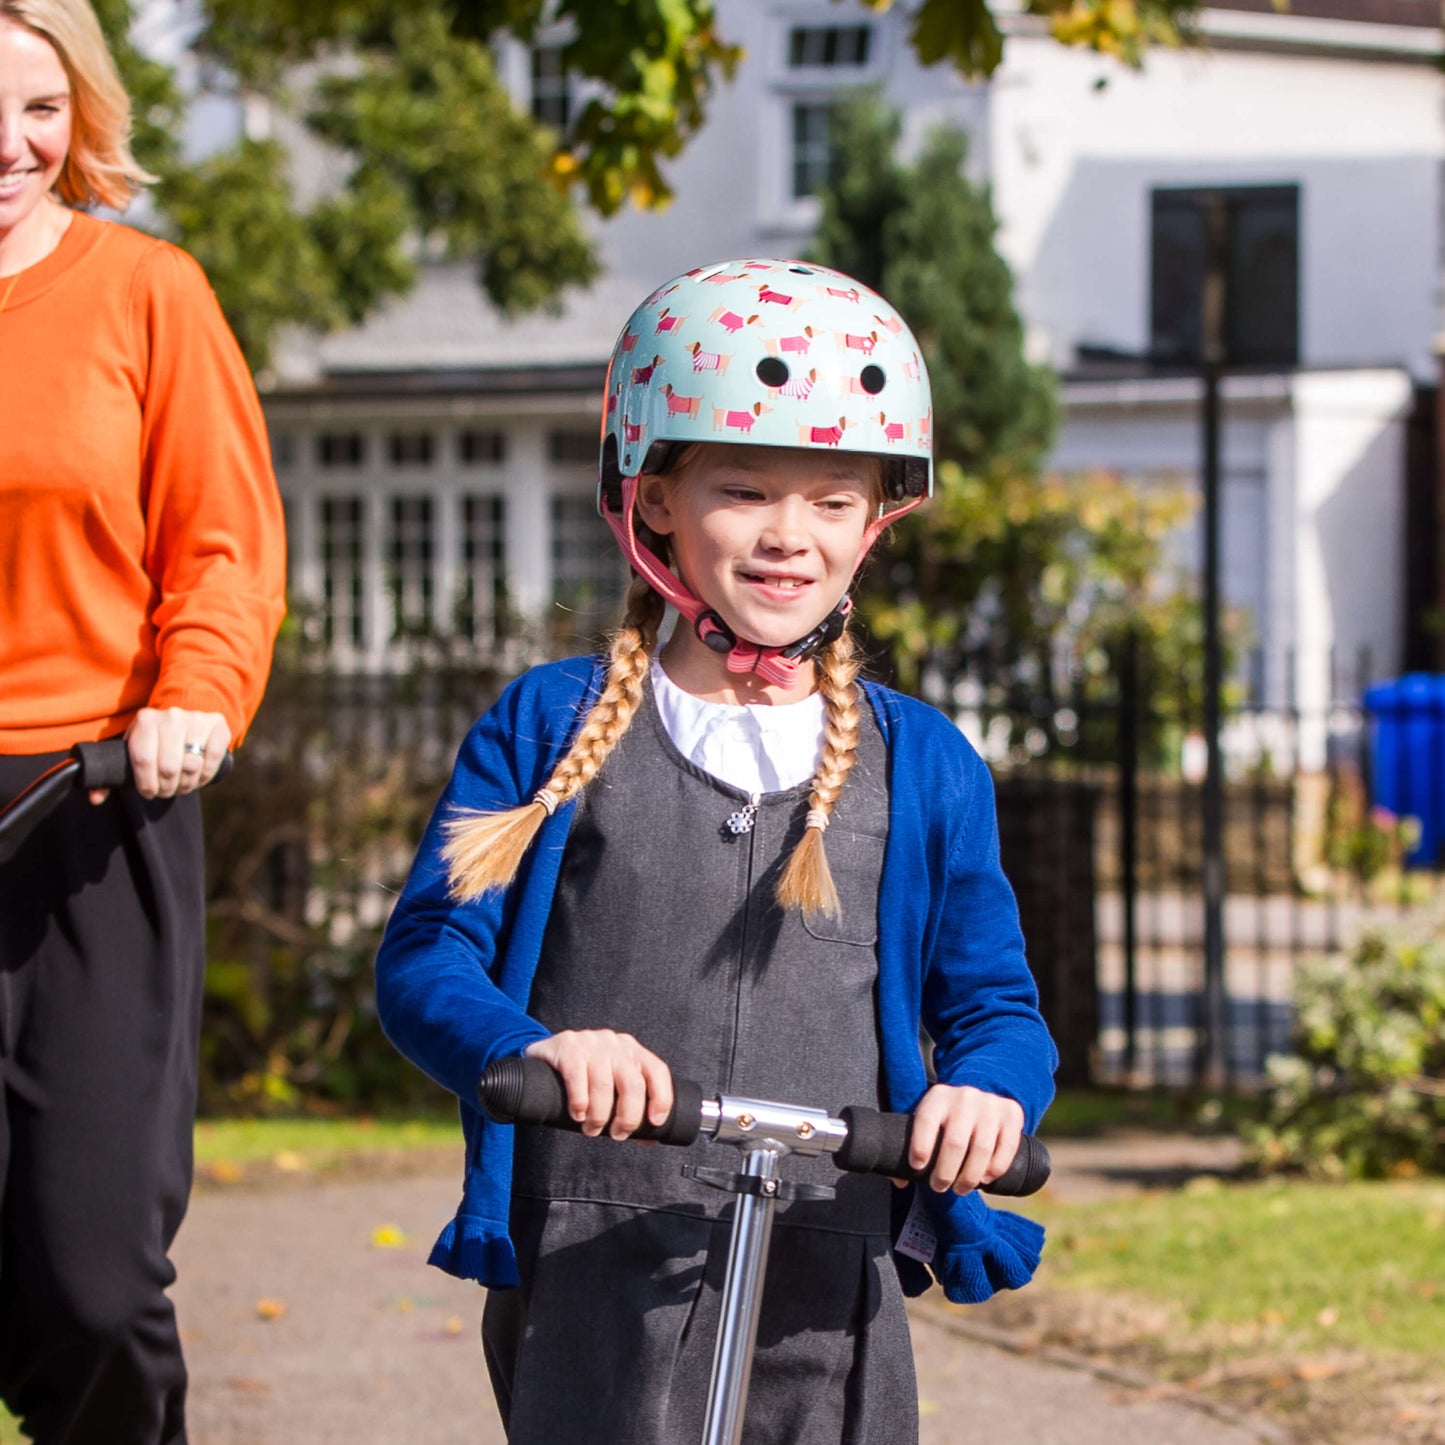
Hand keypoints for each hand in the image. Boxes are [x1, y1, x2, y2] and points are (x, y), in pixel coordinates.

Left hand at [88, 707, 231, 803]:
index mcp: (145, 719)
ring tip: (180, 787)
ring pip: (192, 766)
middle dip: (166, 788)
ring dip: (185, 785)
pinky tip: (197, 779)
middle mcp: (171, 716)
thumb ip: (111, 773)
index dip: (146, 784)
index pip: (144, 760)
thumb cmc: (152, 740)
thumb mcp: (130, 749)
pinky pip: (212, 760)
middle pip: (169, 767)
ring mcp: (196, 719)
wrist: (183, 716)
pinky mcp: (217, 726)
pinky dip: (205, 776)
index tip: (148, 793)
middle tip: (165, 792)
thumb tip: (95, 798)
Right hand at [523, 1030, 673, 1139]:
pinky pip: (577, 1077)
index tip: (654, 1122)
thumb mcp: (611, 1083)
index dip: (661, 1098)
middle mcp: (615, 1043)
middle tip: (617, 1134)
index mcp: (632, 1050)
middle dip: (628, 1117)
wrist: (546, 1054)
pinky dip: (580, 1102)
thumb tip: (650, 1137)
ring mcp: (591, 1042)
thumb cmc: (585, 1074)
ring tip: (592, 1129)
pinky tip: (577, 1114)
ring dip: (599, 1115)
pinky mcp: (567, 1046)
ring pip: (604, 1085)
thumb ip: (629, 1104)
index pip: (657, 1071)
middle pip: (632, 1083)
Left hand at [905, 1084, 1025, 1195]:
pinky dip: (995, 1168)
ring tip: (960, 1189)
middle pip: (955, 1142)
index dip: (920, 1146)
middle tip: (938, 1187)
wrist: (981, 1092)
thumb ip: (910, 1145)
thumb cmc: (947, 1116)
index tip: (917, 1167)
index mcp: (938, 1096)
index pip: (926, 1120)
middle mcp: (965, 1097)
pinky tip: (984, 1179)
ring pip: (981, 1149)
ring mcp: (990, 1104)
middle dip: (945, 1172)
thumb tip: (900, 1180)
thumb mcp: (928, 1119)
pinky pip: (1007, 1148)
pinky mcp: (1012, 1113)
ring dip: (969, 1177)